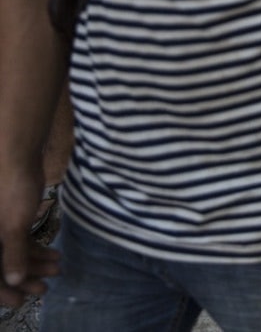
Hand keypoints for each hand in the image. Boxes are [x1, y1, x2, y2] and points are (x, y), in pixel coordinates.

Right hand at [0, 164, 59, 307]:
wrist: (18, 157)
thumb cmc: (12, 190)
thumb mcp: (14, 226)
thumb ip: (13, 254)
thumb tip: (14, 280)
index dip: (2, 291)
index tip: (19, 301)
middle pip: (2, 265)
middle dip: (23, 278)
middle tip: (44, 288)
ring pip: (13, 253)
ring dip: (34, 264)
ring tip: (57, 270)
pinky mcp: (10, 218)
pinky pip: (19, 240)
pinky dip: (35, 249)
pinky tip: (54, 255)